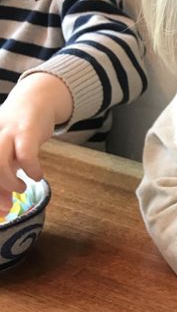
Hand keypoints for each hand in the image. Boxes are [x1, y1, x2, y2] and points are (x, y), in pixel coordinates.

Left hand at [0, 72, 72, 213]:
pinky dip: (32, 170)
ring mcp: (5, 132)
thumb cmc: (16, 133)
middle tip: (7, 206)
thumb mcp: (6, 156)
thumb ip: (3, 180)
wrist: (35, 101)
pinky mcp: (26, 131)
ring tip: (21, 187)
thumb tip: (3, 209)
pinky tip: (37, 176)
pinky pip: (26, 155)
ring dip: (10, 181)